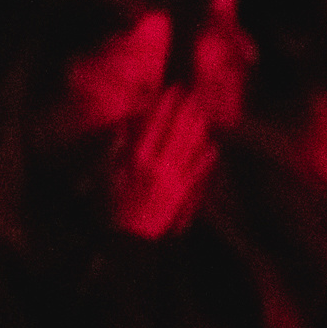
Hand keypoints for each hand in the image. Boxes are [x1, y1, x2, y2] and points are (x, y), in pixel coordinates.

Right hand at [108, 85, 216, 240]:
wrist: (135, 236)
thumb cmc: (118, 204)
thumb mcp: (114, 172)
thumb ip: (122, 148)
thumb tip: (128, 127)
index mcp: (138, 159)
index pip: (154, 126)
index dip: (164, 107)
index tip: (171, 91)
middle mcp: (159, 166)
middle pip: (176, 132)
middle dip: (185, 112)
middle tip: (192, 95)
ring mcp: (175, 178)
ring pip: (190, 147)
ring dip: (197, 128)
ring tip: (202, 113)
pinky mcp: (186, 191)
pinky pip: (198, 170)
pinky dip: (206, 158)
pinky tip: (212, 146)